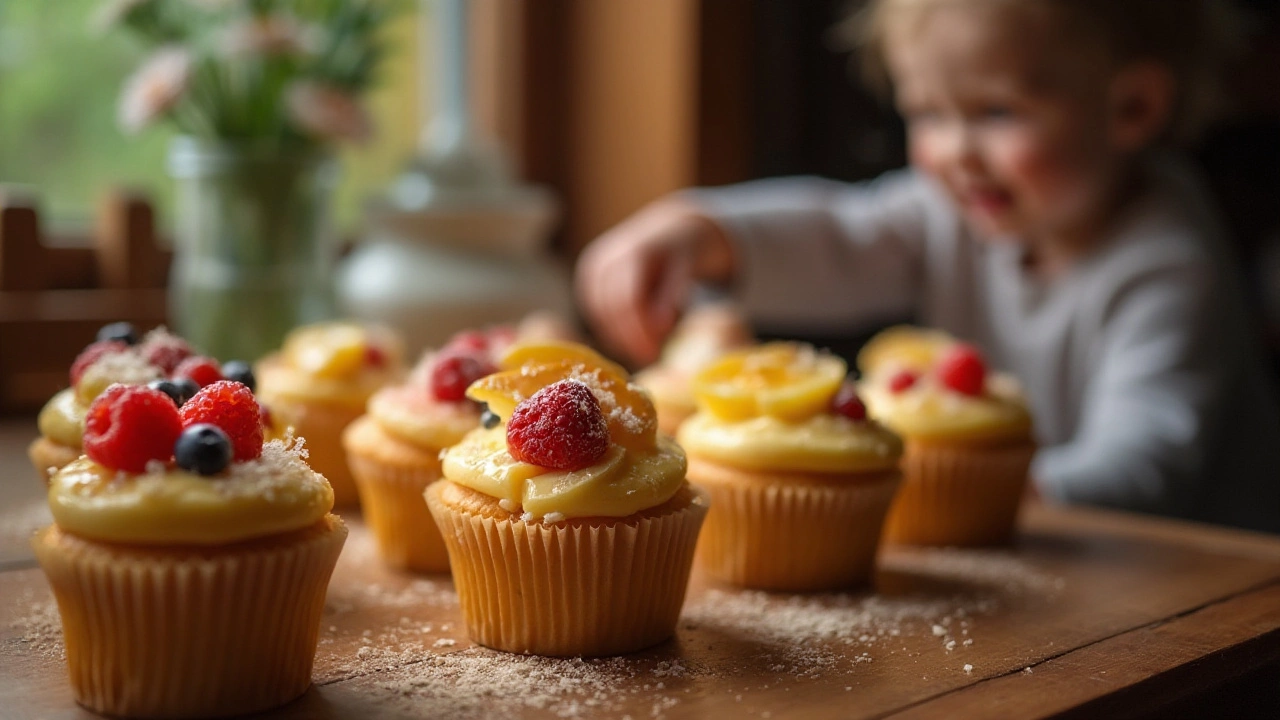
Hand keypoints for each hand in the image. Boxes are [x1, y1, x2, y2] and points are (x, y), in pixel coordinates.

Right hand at [575, 198, 734, 365]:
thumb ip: (670, 295)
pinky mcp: (589, 276)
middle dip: (629, 338)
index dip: (639, 331)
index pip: (629, 301)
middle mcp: (607, 257)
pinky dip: (612, 326)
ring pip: (599, 313)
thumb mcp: (685, 269)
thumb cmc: (681, 251)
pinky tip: (631, 335)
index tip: (653, 354)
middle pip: (611, 309)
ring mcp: (594, 266)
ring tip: (645, 345)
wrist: (668, 228)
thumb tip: (659, 329)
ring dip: (620, 335)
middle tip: (650, 357)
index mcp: (634, 253)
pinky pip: (595, 310)